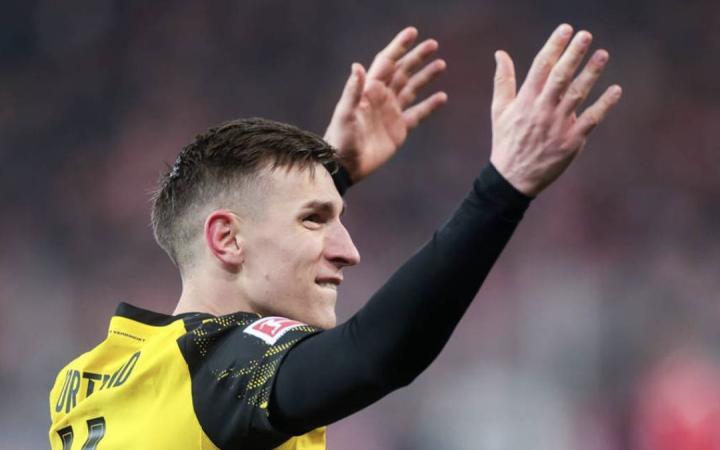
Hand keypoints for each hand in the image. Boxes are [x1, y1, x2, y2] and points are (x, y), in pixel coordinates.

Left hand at [324, 27, 447, 182]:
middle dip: (416, 57)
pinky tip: (442, 97)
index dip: (399, 46)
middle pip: (402, 71)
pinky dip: (429, 105)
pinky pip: (417, 114)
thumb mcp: (345, 114)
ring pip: (412, 89)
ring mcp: (391, 113)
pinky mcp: (398, 130)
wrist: (345, 165)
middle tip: (433, 44)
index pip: (387, 62)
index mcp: (369, 90)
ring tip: (441, 64)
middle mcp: (381, 98)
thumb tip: (357, 66)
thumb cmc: (340, 138)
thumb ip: (352, 91)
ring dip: (425, 77)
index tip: (413, 33)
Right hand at [490, 24, 622, 195]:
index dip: (554, 47)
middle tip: (586, 35)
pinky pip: (591, 119)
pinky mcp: (571, 141)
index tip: (565, 29)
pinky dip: (604, 105)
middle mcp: (542, 110)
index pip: (540, 67)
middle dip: (573, 54)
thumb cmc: (506, 140)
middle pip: (560, 77)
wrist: (513, 177)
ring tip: (603, 55)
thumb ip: (503, 80)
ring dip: (591, 74)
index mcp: (525, 101)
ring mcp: (558, 125)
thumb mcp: (499, 109)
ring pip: (577, 94)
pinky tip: (616, 90)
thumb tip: (500, 53)